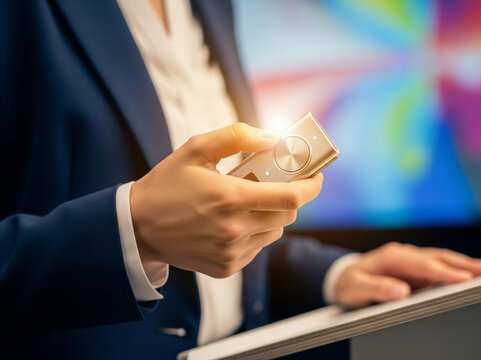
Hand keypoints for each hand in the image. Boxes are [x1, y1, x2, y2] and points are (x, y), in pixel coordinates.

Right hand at [130, 123, 322, 277]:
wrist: (137, 228)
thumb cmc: (167, 184)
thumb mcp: (195, 148)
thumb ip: (237, 136)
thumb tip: (273, 138)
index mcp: (230, 197)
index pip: (291, 197)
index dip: (311, 185)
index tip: (316, 175)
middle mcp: (234, 229)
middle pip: (288, 215)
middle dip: (288, 197)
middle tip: (275, 183)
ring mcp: (231, 252)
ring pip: (275, 232)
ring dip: (271, 215)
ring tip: (246, 203)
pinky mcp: (227, 267)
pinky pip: (257, 248)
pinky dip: (254, 233)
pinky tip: (232, 222)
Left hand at [334, 242, 480, 307]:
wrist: (342, 277)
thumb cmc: (349, 283)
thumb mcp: (356, 289)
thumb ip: (377, 289)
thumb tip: (401, 291)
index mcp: (393, 256)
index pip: (424, 264)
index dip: (445, 272)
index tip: (465, 278)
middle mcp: (406, 253)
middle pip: (439, 257)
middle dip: (466, 264)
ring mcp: (412, 259)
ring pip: (443, 260)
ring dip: (466, 264)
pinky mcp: (416, 267)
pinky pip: (440, 267)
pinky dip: (457, 269)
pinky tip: (473, 275)